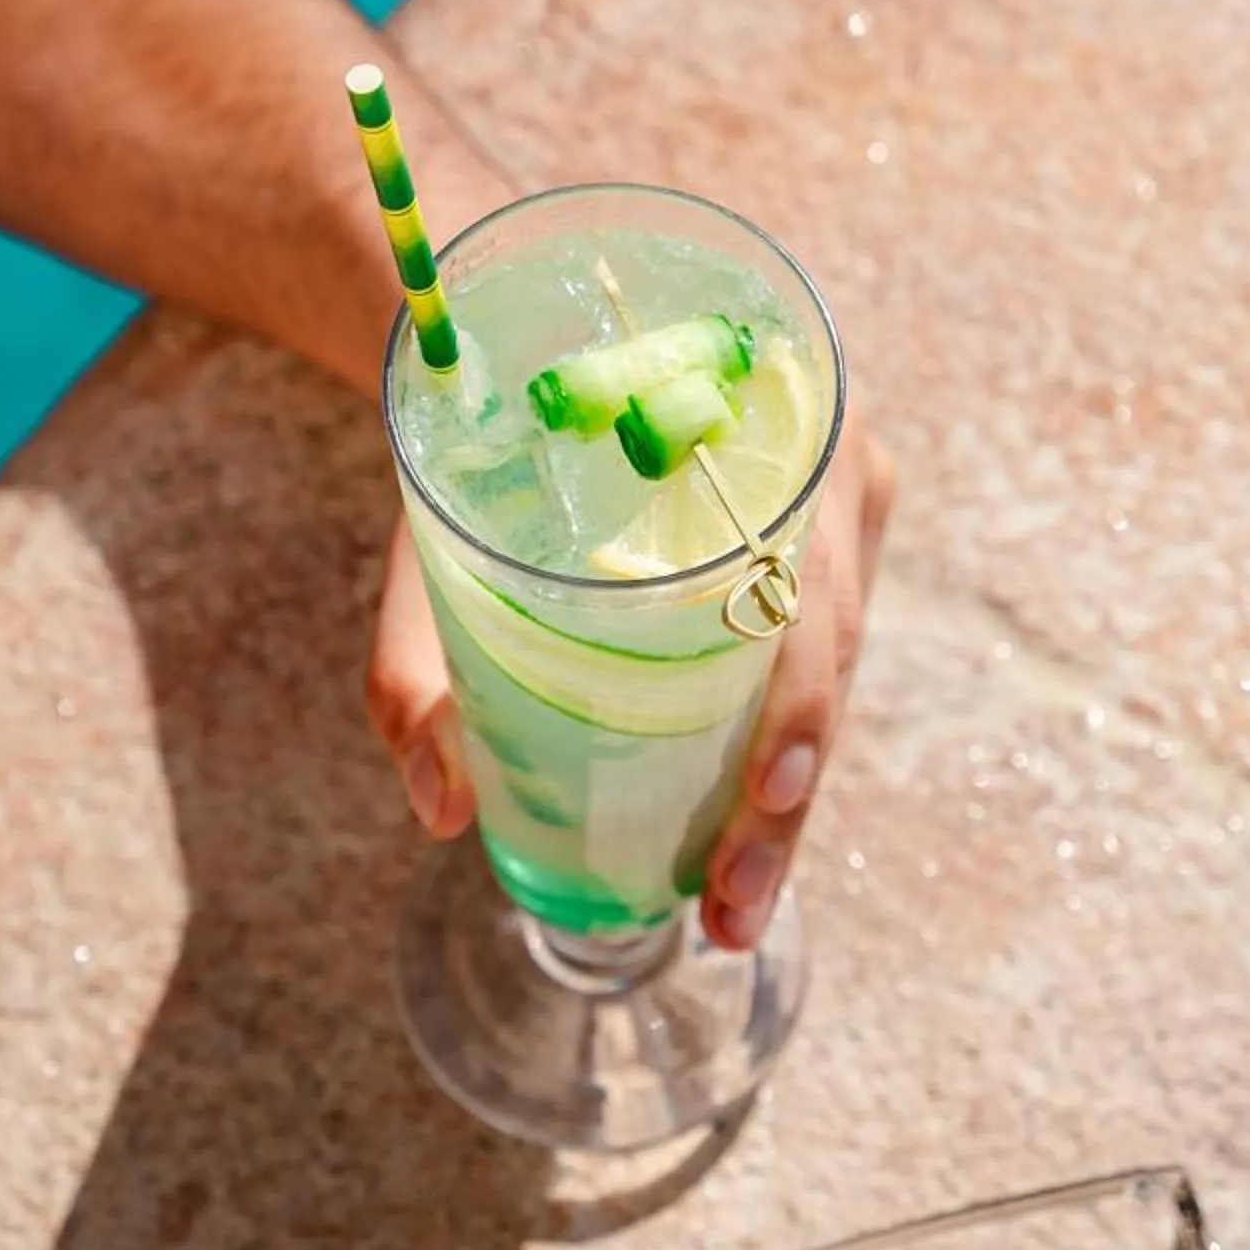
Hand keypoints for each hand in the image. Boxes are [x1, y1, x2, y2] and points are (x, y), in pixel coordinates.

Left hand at [364, 413, 895, 950]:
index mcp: (756, 420)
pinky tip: (739, 848)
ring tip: (733, 907)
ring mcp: (830, 508)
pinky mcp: (815, 553)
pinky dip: (777, 759)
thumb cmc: (482, 427)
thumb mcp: (432, 524)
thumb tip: (439, 808)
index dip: (798, 691)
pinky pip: (811, 664)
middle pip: (831, 649)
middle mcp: (816, 459)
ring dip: (788, 802)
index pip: (807, 575)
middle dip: (787, 799)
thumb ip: (417, 661)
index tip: (767, 789)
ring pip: (832, 674)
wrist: (509, 340)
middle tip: (730, 909)